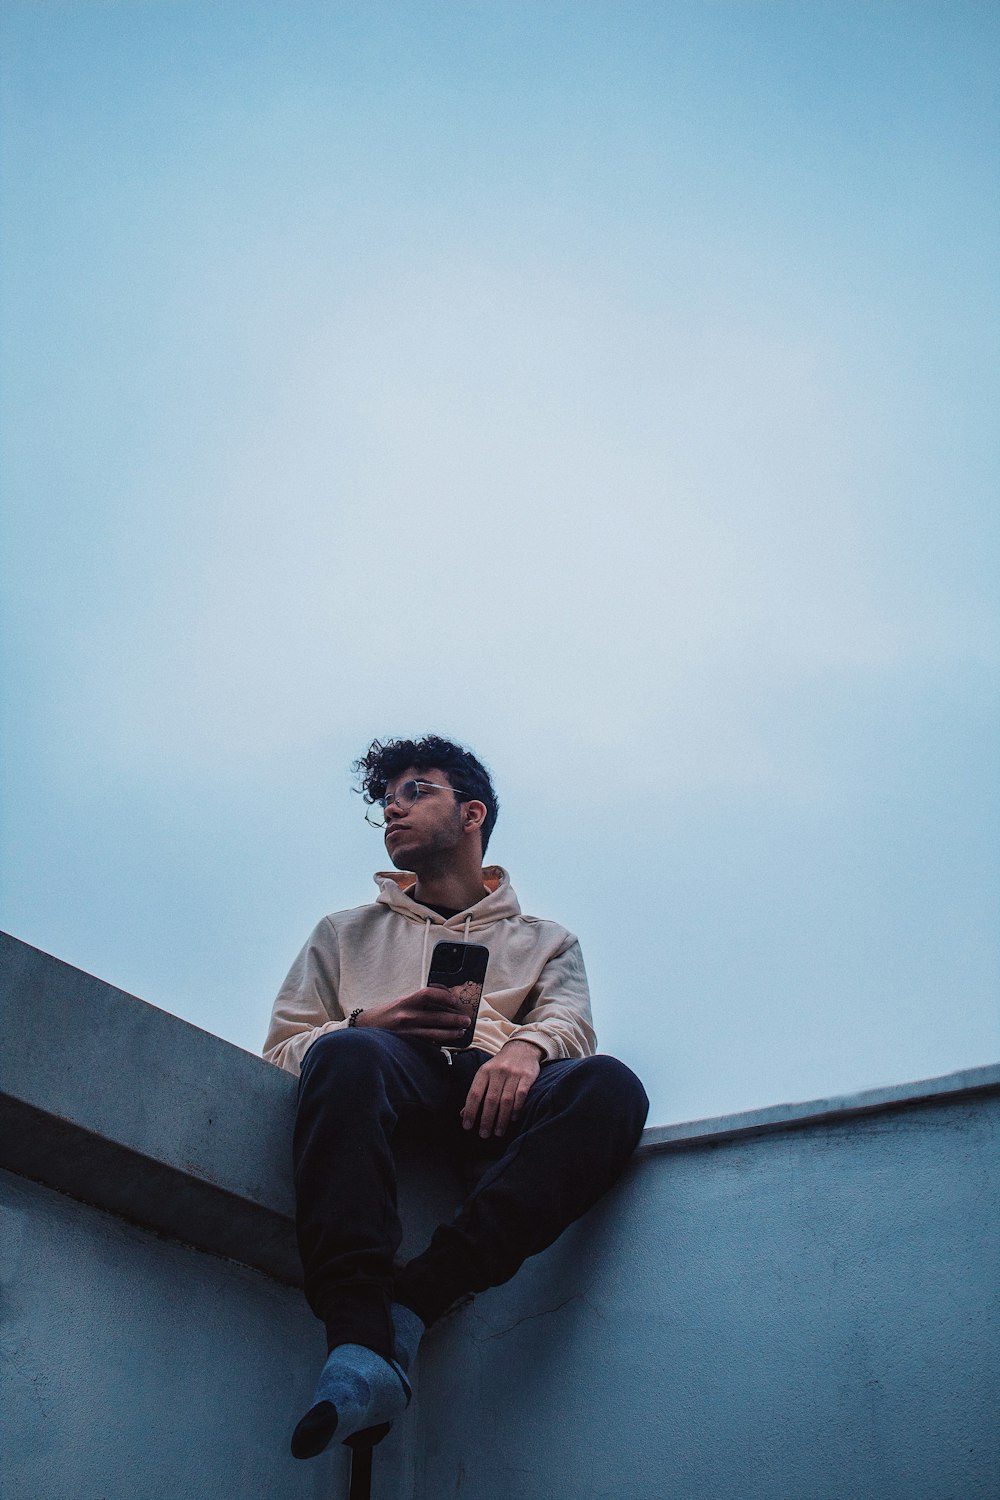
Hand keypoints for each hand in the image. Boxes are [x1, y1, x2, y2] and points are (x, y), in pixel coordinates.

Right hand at [354, 986, 469, 1043]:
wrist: (365, 1028)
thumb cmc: (388, 1013)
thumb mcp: (402, 1001)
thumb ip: (420, 1000)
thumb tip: (445, 996)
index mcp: (405, 1001)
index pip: (429, 994)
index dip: (445, 995)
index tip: (455, 1000)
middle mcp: (406, 1016)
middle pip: (437, 1016)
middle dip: (455, 1019)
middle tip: (466, 1020)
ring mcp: (406, 1032)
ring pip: (434, 1034)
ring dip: (451, 1033)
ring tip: (461, 1032)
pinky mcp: (406, 1045)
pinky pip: (427, 1044)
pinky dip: (439, 1043)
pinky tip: (447, 1042)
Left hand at [461, 1040, 542, 1138]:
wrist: (522, 1048)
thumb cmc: (500, 1065)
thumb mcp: (485, 1074)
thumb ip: (476, 1093)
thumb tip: (463, 1115)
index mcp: (484, 1071)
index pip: (475, 1094)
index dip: (470, 1111)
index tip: (467, 1126)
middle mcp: (498, 1072)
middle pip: (491, 1100)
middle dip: (486, 1120)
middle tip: (484, 1135)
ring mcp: (513, 1074)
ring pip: (506, 1100)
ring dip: (502, 1119)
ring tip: (498, 1132)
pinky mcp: (527, 1076)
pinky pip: (521, 1095)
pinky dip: (517, 1108)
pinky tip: (513, 1119)